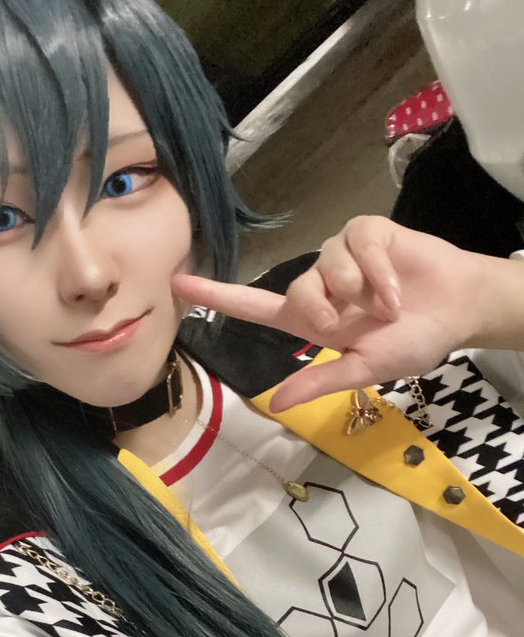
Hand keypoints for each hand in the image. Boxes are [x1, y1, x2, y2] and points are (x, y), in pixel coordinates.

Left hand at [172, 216, 507, 410]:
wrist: (457, 311)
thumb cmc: (411, 342)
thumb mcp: (365, 370)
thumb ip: (321, 380)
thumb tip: (278, 404)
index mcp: (311, 318)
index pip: (255, 306)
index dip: (218, 297)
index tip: (179, 286)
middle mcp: (320, 283)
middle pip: (296, 290)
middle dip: (326, 311)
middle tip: (356, 323)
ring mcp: (341, 254)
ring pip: (326, 266)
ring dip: (361, 291)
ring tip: (389, 306)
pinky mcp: (366, 232)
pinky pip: (358, 245)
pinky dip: (379, 272)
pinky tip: (397, 288)